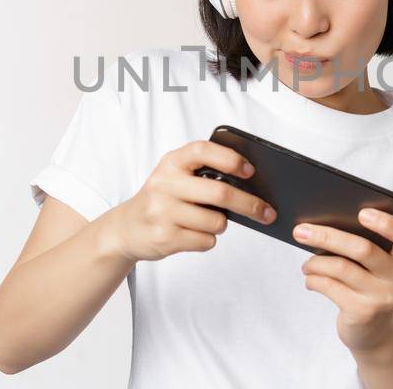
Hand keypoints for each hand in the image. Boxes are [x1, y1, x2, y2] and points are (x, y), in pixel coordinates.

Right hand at [96, 140, 276, 263]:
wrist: (125, 229)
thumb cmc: (162, 200)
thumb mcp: (175, 177)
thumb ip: (203, 174)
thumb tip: (250, 185)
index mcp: (171, 163)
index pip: (202, 151)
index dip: (229, 159)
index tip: (250, 171)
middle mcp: (164, 184)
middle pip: (219, 192)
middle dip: (249, 205)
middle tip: (267, 212)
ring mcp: (162, 212)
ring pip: (216, 222)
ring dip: (219, 225)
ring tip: (204, 221)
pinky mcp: (165, 237)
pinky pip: (206, 241)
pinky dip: (207, 240)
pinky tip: (191, 234)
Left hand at [294, 208, 392, 353]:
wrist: (373, 332)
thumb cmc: (369, 288)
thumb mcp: (377, 269)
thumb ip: (365, 248)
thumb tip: (323, 225)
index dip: (388, 224)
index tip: (362, 212)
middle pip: (363, 249)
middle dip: (327, 236)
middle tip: (300, 230)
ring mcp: (382, 297)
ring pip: (341, 267)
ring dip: (315, 262)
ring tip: (306, 264)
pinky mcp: (363, 312)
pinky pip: (330, 287)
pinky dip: (314, 279)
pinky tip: (310, 278)